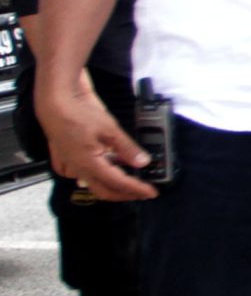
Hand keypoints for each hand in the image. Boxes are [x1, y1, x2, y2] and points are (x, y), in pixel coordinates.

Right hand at [35, 78, 154, 201]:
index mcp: (88, 164)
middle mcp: (77, 169)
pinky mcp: (67, 159)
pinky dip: (99, 175)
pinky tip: (111, 167)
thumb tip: (142, 162)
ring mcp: (70, 165)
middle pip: (104, 190)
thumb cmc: (78, 113)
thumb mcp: (110, 129)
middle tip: (142, 192)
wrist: (55, 101)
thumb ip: (126, 148)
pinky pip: (83, 175)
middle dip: (125, 194)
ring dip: (113, 184)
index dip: (136, 189)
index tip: (151, 192)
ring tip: (131, 180)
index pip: (118, 183)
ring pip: (94, 183)